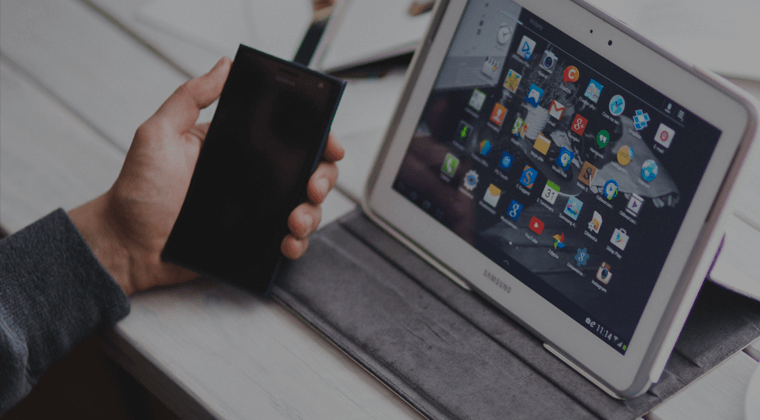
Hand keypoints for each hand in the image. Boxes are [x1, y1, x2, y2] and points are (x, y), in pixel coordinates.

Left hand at [69, 57, 343, 295]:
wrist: (126, 244)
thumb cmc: (138, 189)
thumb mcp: (159, 133)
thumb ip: (190, 97)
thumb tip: (224, 65)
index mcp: (238, 149)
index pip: (289, 138)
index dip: (318, 139)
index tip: (329, 145)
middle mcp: (253, 179)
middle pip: (308, 173)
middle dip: (323, 178)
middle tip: (312, 187)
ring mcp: (256, 212)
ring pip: (305, 208)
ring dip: (312, 213)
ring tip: (295, 220)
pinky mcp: (253, 242)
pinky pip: (288, 242)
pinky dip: (297, 244)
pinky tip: (288, 243)